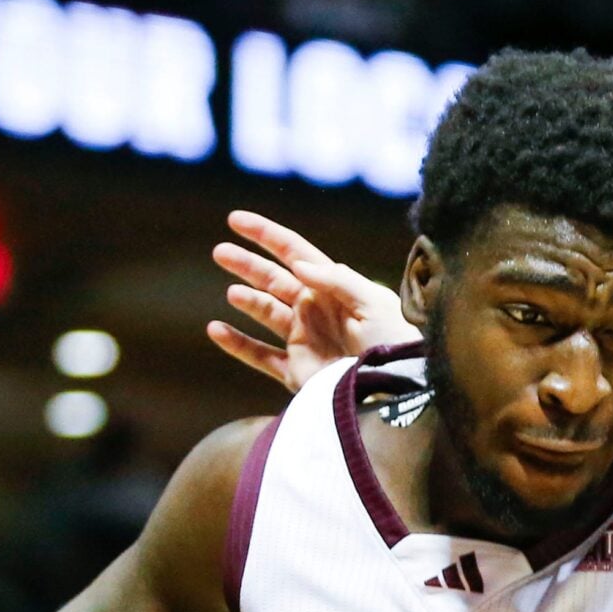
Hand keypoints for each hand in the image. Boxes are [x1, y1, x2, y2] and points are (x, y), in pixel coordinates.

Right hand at [207, 210, 416, 391]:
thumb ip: (337, 279)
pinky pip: (260, 355)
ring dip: (248, 300)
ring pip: (266, 312)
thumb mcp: (374, 303)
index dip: (266, 235)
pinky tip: (215, 330)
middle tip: (220, 252)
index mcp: (334, 288)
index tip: (236, 220)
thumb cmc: (394, 343)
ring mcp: (304, 340)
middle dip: (247, 264)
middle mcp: (316, 310)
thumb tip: (298, 263)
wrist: (397, 392)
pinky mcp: (297, 372)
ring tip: (233, 293)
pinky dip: (237, 344)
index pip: (295, 253)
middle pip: (274, 279)